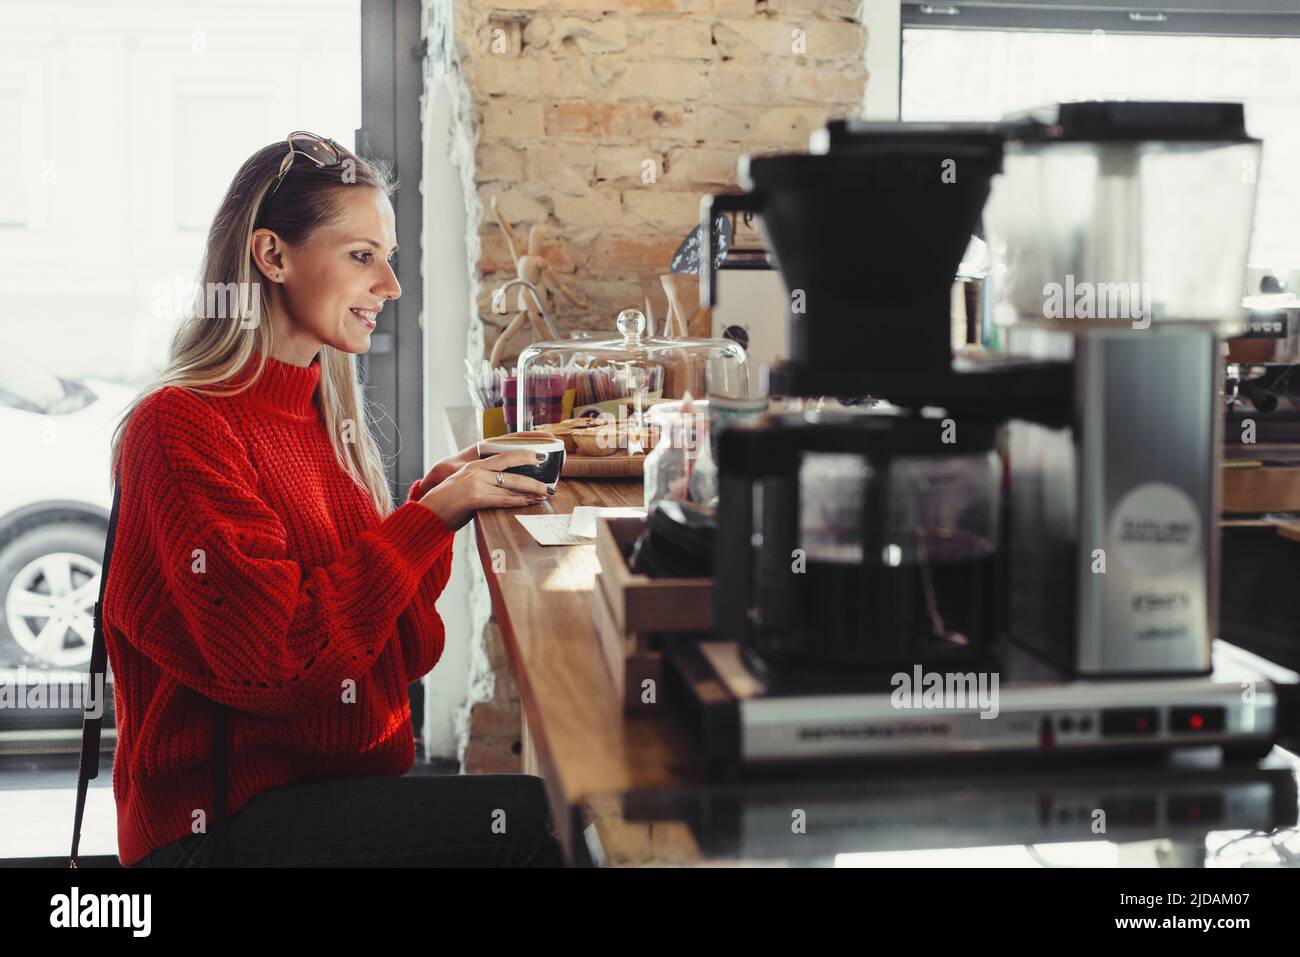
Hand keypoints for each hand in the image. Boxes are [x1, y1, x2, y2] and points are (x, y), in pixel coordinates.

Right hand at [417, 451, 551, 529]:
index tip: (540, 454)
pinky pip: (503, 499)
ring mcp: (475, 483)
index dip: (523, 453)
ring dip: (531, 490)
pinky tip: (530, 502)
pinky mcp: (474, 498)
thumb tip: (504, 488)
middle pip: (512, 468)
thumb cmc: (446, 503)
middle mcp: (476, 471)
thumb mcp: (464, 485)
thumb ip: (483, 483)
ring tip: (545, 494)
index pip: (504, 455)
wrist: (427, 514)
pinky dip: (519, 501)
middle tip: (550, 481)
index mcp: (474, 465)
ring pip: (511, 485)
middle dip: (534, 474)